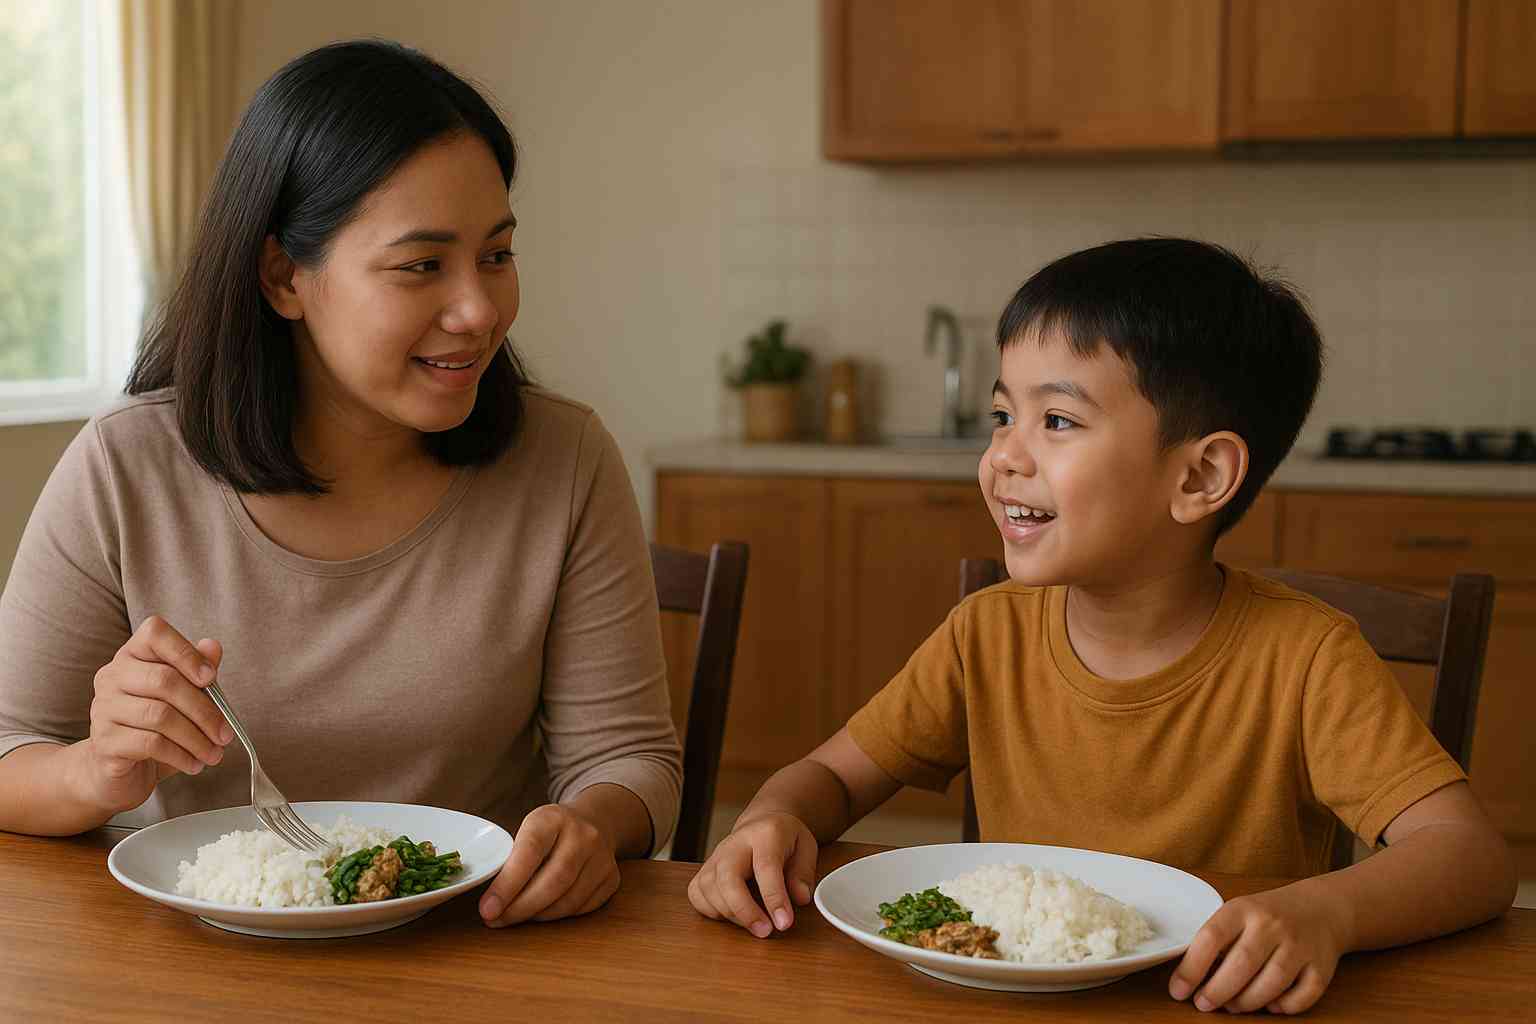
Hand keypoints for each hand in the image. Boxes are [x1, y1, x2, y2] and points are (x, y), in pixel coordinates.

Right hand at [79, 616, 231, 813]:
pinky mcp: (104, 741)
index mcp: (132, 656)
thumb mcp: (183, 698)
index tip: (211, 678)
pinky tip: (194, 764)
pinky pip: (150, 744)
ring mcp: (103, 708)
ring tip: (214, 754)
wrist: (115, 771)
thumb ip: (198, 671)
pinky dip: (181, 755)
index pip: (154, 633)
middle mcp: (112, 676)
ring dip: (196, 739)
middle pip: (164, 680)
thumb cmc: (155, 727)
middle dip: (204, 710)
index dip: (186, 653)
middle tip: (225, 734)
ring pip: (160, 716)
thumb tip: (213, 646)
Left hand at [479, 803, 620, 926]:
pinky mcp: (612, 879)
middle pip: (553, 881)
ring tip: (515, 917)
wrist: (595, 821)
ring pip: (569, 900)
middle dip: (520, 907)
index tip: (487, 909)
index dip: (507, 885)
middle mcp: (584, 835)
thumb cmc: (550, 832)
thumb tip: (489, 903)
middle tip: (496, 921)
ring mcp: (603, 857)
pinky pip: (582, 908)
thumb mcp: (529, 830)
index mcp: (554, 818)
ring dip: (537, 916)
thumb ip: (511, 859)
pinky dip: (557, 916)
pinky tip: (541, 913)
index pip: (529, 852)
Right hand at [687, 811, 817, 937]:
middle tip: (764, 932)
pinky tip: (732, 916)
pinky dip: (711, 911)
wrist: (761, 823)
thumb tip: (800, 899)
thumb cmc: (785, 839)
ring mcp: (715, 856)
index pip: (766, 867)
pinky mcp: (704, 869)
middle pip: (728, 877)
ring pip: (709, 888)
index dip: (774, 898)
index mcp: (765, 834)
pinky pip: (697, 893)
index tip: (784, 923)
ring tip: (755, 925)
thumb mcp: (806, 848)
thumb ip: (803, 873)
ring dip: (730, 915)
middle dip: (744, 910)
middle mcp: (734, 844)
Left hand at [1169, 882, 1346, 1013]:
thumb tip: (1188, 978)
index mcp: (1243, 909)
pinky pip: (1302, 995)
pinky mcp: (1322, 967)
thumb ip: (1217, 939)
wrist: (1321, 908)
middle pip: (1242, 963)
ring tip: (1231, 1007)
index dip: (1191, 968)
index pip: (1211, 937)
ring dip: (1247, 1001)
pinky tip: (1269, 1006)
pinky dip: (1284, 1007)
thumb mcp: (1238, 913)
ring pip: (1272, 982)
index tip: (1178, 990)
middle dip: (1217, 991)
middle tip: (1203, 1004)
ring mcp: (1300, 945)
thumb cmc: (1268, 915)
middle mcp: (1272, 925)